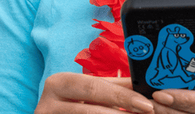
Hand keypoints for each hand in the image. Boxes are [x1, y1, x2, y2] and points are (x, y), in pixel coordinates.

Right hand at [36, 72, 155, 113]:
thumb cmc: (73, 105)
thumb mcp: (88, 93)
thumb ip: (113, 87)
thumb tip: (143, 85)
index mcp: (59, 83)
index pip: (95, 87)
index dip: (123, 96)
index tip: (146, 104)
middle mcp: (47, 104)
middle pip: (91, 110)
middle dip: (122, 112)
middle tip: (147, 113)